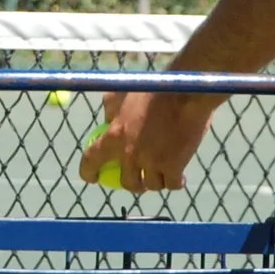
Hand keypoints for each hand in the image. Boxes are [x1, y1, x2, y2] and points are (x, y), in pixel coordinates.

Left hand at [81, 89, 221, 193]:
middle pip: (127, 182)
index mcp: (114, 136)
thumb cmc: (155, 88)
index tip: (93, 177)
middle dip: (133, 182)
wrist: (186, 91)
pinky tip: (179, 178)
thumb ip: (111, 108)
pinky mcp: (174, 167)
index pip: (91, 160)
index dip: (88, 172)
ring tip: (163, 173)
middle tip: (140, 177)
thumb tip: (107, 119)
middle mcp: (130, 154)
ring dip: (156, 181)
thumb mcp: (123, 92)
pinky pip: (171, 184)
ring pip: (151, 185)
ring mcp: (152, 163)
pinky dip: (175, 182)